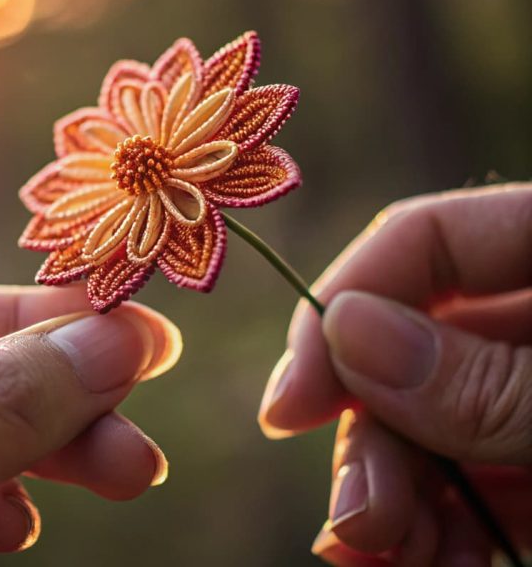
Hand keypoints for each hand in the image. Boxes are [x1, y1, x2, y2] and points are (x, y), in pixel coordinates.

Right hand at [258, 184, 531, 564]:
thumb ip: (490, 379)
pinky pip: (483, 481)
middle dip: (370, 439)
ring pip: (436, 423)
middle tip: (356, 520)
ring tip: (387, 556)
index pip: (425, 240)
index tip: (285, 410)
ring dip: (396, 496)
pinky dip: (443, 525)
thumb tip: (344, 329)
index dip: (338, 309)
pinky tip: (426, 560)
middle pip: (413, 347)